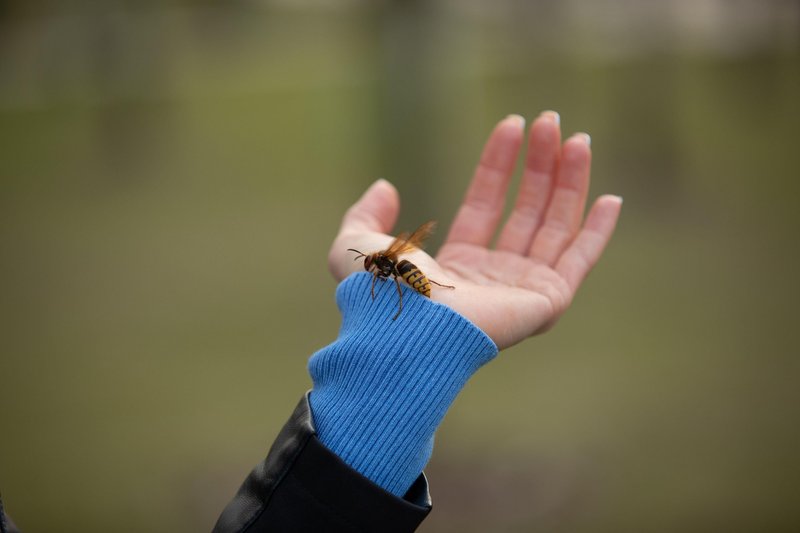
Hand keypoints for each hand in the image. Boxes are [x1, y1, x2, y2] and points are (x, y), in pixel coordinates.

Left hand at [328, 112, 621, 349]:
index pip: (485, 204)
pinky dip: (597, 232)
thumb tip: (386, 186)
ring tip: (578, 138)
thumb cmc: (380, 292)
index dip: (499, 164)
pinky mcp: (546, 301)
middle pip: (526, 210)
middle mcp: (492, 277)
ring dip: (569, 182)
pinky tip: (610, 198)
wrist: (408, 326)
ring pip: (554, 226)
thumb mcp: (355, 244)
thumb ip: (365, 214)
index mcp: (456, 266)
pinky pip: (579, 261)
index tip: (512, 123)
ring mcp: (522, 290)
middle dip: (539, 164)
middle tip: (550, 120)